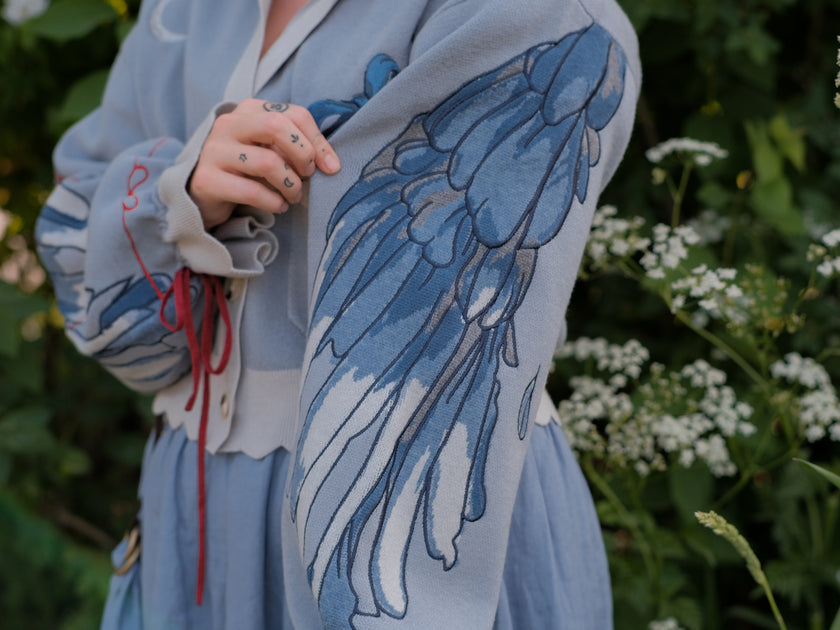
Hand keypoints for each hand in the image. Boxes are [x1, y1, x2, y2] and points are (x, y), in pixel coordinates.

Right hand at [188, 99, 340, 228]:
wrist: (202, 194)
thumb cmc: (245, 170)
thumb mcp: (270, 150)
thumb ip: (296, 147)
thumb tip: (331, 164)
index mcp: (248, 111)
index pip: (294, 114)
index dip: (318, 141)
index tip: (331, 167)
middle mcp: (228, 124)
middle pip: (276, 126)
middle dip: (303, 154)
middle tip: (308, 176)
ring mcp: (214, 151)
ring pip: (267, 162)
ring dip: (291, 184)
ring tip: (294, 196)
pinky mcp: (208, 180)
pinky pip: (252, 191)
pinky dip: (274, 202)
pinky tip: (279, 206)